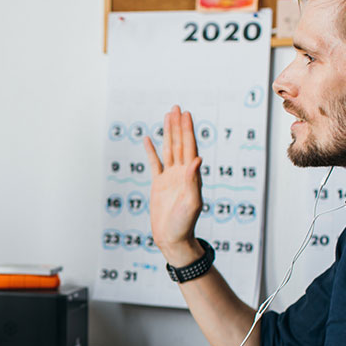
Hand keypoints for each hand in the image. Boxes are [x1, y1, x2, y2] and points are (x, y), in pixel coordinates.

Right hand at [144, 105, 203, 265]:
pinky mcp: (159, 184)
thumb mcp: (192, 202)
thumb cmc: (185, 223)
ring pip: (168, 149)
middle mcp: (182, 173)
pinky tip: (148, 140)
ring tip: (167, 116)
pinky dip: (152, 151)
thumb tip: (197, 158)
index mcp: (191, 175)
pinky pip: (154, 163)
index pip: (189, 148)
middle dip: (178, 126)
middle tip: (176, 108)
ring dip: (168, 133)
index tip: (185, 115)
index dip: (188, 131)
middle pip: (180, 144)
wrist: (173, 238)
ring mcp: (170, 177)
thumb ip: (193, 180)